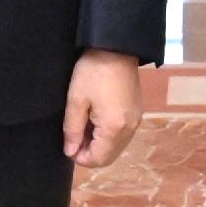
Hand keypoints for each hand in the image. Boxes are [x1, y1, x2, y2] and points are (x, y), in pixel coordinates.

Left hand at [64, 50, 145, 168]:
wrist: (117, 47)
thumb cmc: (93, 72)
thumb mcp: (76, 100)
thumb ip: (72, 130)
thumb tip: (70, 152)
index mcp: (114, 128)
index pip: (98, 159)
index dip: (80, 158)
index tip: (68, 146)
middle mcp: (130, 129)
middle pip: (109, 157)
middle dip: (90, 153)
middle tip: (74, 136)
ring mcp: (136, 121)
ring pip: (117, 147)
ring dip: (99, 144)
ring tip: (84, 126)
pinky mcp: (137, 112)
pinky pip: (123, 135)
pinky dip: (109, 135)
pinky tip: (97, 120)